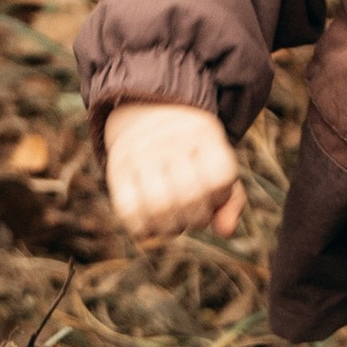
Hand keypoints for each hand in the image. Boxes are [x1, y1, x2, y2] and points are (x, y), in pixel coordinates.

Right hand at [104, 101, 246, 244]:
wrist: (147, 115)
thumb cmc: (193, 153)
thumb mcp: (218, 164)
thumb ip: (231, 201)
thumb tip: (226, 232)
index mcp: (203, 133)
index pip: (220, 177)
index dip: (221, 196)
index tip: (215, 191)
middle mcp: (170, 140)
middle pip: (190, 197)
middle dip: (197, 218)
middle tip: (193, 212)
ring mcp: (140, 154)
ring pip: (159, 208)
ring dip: (171, 227)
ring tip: (173, 220)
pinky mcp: (116, 170)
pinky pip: (128, 212)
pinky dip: (143, 228)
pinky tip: (152, 222)